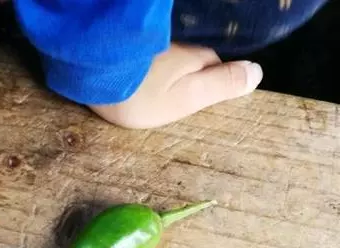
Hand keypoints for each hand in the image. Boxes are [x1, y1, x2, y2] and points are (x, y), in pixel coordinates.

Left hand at [90, 43, 262, 128]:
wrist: (92, 75)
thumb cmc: (142, 94)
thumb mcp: (186, 97)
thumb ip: (220, 86)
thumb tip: (257, 72)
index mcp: (196, 57)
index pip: (217, 65)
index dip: (213, 82)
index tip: (200, 100)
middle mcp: (178, 45)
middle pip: (194, 60)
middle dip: (191, 75)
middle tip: (174, 100)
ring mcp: (154, 44)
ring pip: (171, 58)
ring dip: (168, 71)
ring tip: (155, 92)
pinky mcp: (132, 48)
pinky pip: (151, 58)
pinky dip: (150, 67)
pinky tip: (140, 78)